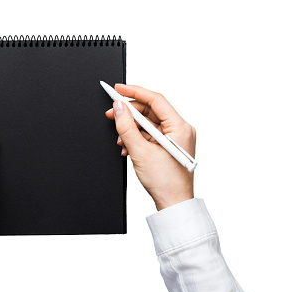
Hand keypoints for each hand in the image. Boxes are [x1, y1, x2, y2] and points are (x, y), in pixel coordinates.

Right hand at [105, 84, 195, 210]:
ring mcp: (175, 138)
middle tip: (112, 113)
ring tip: (121, 139)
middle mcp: (180, 130)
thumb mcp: (140, 152)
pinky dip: (137, 138)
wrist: (173, 204)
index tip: (119, 88)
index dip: (135, 91)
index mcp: (180, 128)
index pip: (156, 100)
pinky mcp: (169, 146)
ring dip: (131, 129)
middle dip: (130, 113)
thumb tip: (119, 108)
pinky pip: (150, 134)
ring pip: (148, 123)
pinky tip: (127, 146)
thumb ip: (127, 127)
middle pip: (151, 111)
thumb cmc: (166, 183)